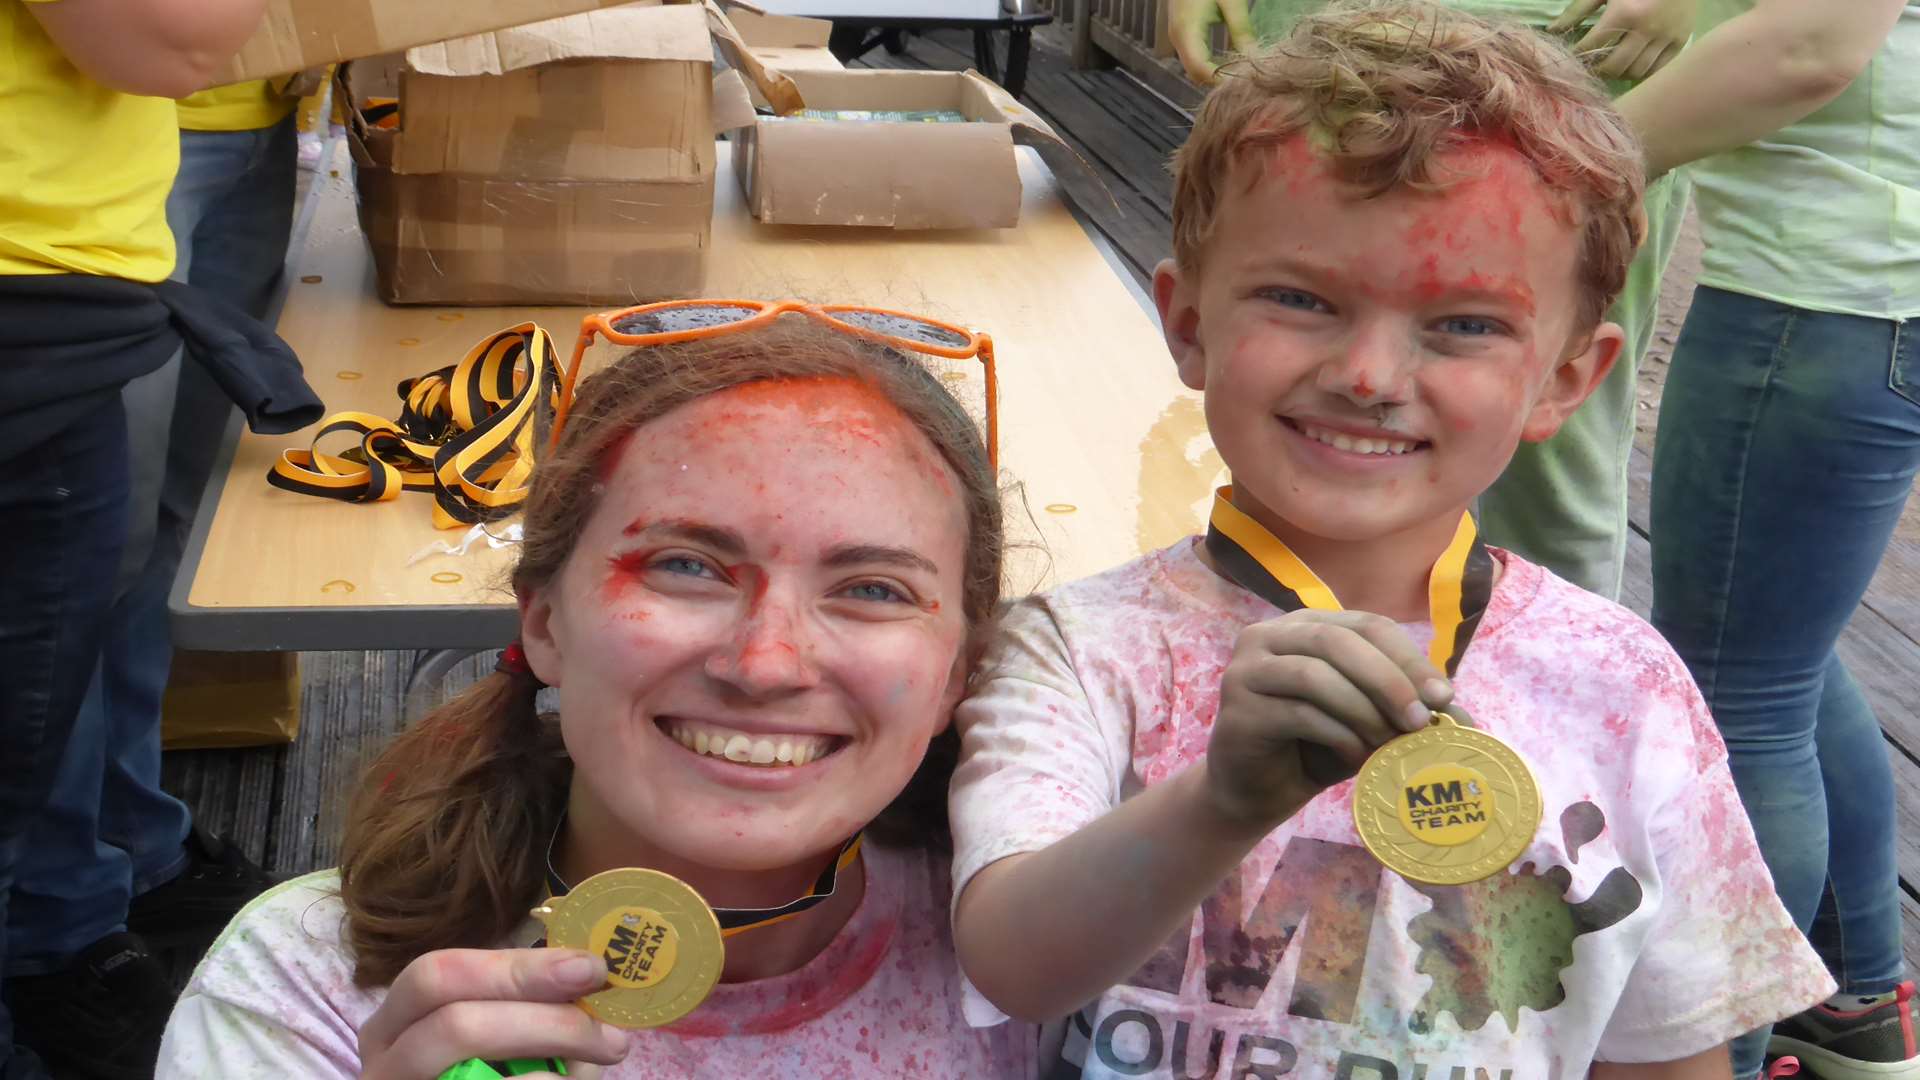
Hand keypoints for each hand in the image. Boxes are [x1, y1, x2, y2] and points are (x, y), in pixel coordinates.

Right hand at [358, 948, 628, 1079]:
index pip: (438, 974)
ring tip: (604, 1059)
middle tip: (610, 1033)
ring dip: (551, 1059)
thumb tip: (594, 980)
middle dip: (542, 1019)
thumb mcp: (495, 1032)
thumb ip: (529, 1005)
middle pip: (454, 1025)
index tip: (590, 968)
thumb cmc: (488, 1072)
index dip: (517, 967)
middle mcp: (384, 1063)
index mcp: (396, 1020)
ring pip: (474, 1077)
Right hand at [1169, 0, 1257, 84]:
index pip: (1200, 69)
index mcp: (1186, 30)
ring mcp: (1177, 37)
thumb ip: (1241, 29)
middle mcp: (1177, 38)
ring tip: (1239, 75)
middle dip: (1218, 82)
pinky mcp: (1182, 34)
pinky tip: (1228, 63)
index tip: (1243, 84)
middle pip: (1195, 74)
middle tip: (1245, 84)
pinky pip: (1194, 58)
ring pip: (1194, 69)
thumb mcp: (1231, 1)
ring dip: (1214, 75)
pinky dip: (1210, 65)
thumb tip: (1253, 57)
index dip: (1220, 80)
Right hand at [1206, 610, 1451, 826]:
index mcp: (1306, 625)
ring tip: (1388, 744)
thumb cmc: (1315, 748)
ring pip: (1315, 675)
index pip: (1366, 625)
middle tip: (1420, 721)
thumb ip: (1405, 710)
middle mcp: (1270, 636)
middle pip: (1339, 640)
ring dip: (1363, 711)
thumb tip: (1464, 717)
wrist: (1257, 790)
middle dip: (1388, 680)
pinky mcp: (1237, 707)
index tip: (1443, 697)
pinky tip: (1354, 757)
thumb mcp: (1368, 723)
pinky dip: (1336, 735)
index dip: (1407, 657)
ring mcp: (1247, 668)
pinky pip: (1297, 712)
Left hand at [1549, 0, 1698, 79]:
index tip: (1569, 59)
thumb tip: (1551, 31)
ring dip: (1618, 74)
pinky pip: (1658, 69)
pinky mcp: (1681, 40)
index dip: (1576, 56)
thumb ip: (1578, 10)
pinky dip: (1642, 73)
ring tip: (1608, 67)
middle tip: (1589, 67)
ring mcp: (1666, 36)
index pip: (1591, 46)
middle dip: (1596, 70)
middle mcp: (1646, 29)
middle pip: (1613, 67)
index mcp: (1624, 13)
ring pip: (1636, 72)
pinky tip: (1631, 66)